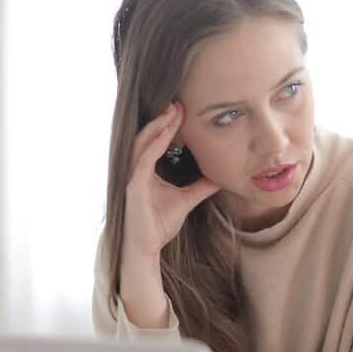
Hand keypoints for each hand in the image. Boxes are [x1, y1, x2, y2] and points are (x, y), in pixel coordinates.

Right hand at [122, 103, 219, 260]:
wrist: (146, 248)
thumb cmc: (158, 225)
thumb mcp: (187, 200)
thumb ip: (201, 187)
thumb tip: (219, 177)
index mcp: (145, 171)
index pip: (155, 142)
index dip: (168, 125)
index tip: (183, 110)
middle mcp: (136, 170)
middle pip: (147, 136)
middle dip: (162, 119)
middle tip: (179, 103)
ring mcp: (132, 177)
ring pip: (142, 143)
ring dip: (158, 126)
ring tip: (173, 111)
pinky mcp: (133, 187)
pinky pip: (143, 161)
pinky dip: (154, 145)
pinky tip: (165, 133)